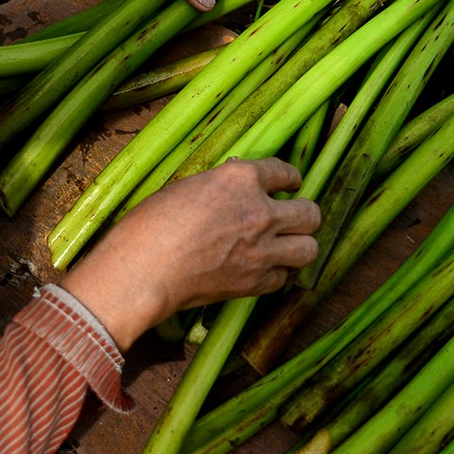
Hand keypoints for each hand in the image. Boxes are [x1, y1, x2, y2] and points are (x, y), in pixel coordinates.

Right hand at [58, 158, 320, 349]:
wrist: (143, 270)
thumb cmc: (150, 225)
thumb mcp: (186, 188)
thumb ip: (220, 187)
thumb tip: (236, 187)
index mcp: (240, 178)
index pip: (284, 172)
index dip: (290, 178)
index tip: (291, 184)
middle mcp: (260, 210)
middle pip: (310, 212)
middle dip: (304, 215)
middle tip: (295, 218)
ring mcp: (262, 248)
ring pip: (308, 248)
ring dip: (300, 246)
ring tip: (288, 246)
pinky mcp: (255, 281)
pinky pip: (283, 278)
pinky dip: (277, 274)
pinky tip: (264, 269)